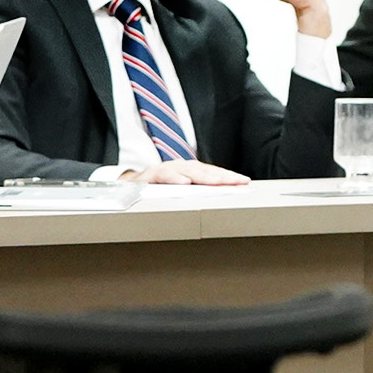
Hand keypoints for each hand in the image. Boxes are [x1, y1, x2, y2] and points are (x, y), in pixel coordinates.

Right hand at [125, 160, 250, 185]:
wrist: (128, 187)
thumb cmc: (158, 191)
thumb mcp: (180, 193)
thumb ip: (197, 195)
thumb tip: (220, 204)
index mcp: (189, 172)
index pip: (212, 173)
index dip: (228, 176)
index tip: (244, 182)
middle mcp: (179, 168)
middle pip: (204, 170)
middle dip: (222, 175)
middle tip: (237, 181)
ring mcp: (165, 170)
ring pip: (186, 170)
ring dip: (203, 176)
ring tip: (218, 182)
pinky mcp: (150, 175)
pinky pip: (163, 175)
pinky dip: (174, 178)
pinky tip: (184, 183)